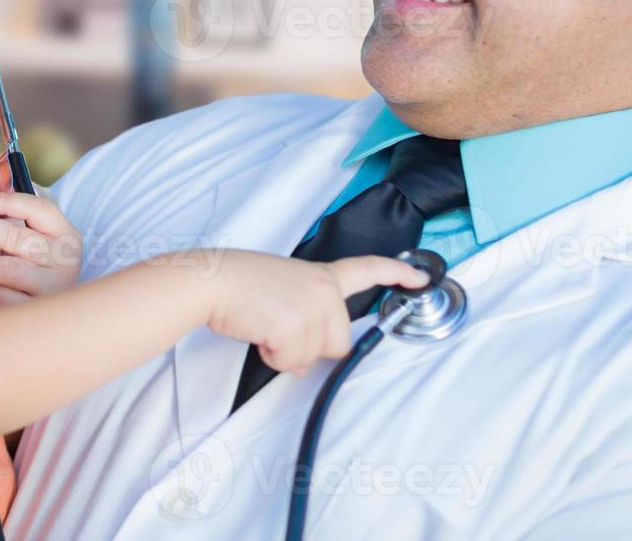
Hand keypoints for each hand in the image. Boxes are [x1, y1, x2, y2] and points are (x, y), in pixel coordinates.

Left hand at [0, 191, 82, 305]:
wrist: (54, 317)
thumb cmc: (31, 266)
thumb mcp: (29, 234)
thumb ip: (9, 207)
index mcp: (65, 233)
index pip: (39, 208)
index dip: (7, 201)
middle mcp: (65, 260)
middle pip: (17, 238)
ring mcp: (54, 288)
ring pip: (6, 270)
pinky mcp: (37, 312)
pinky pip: (1, 298)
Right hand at [203, 252, 428, 375]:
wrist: (213, 282)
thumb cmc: (238, 282)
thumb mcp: (282, 286)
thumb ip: (306, 312)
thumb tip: (303, 358)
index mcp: (320, 275)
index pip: (366, 269)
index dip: (397, 273)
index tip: (419, 276)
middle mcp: (323, 290)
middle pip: (338, 342)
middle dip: (309, 346)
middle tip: (278, 325)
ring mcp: (313, 308)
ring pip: (312, 356)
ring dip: (285, 351)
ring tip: (263, 324)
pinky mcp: (297, 327)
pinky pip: (292, 362)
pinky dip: (271, 356)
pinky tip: (258, 332)